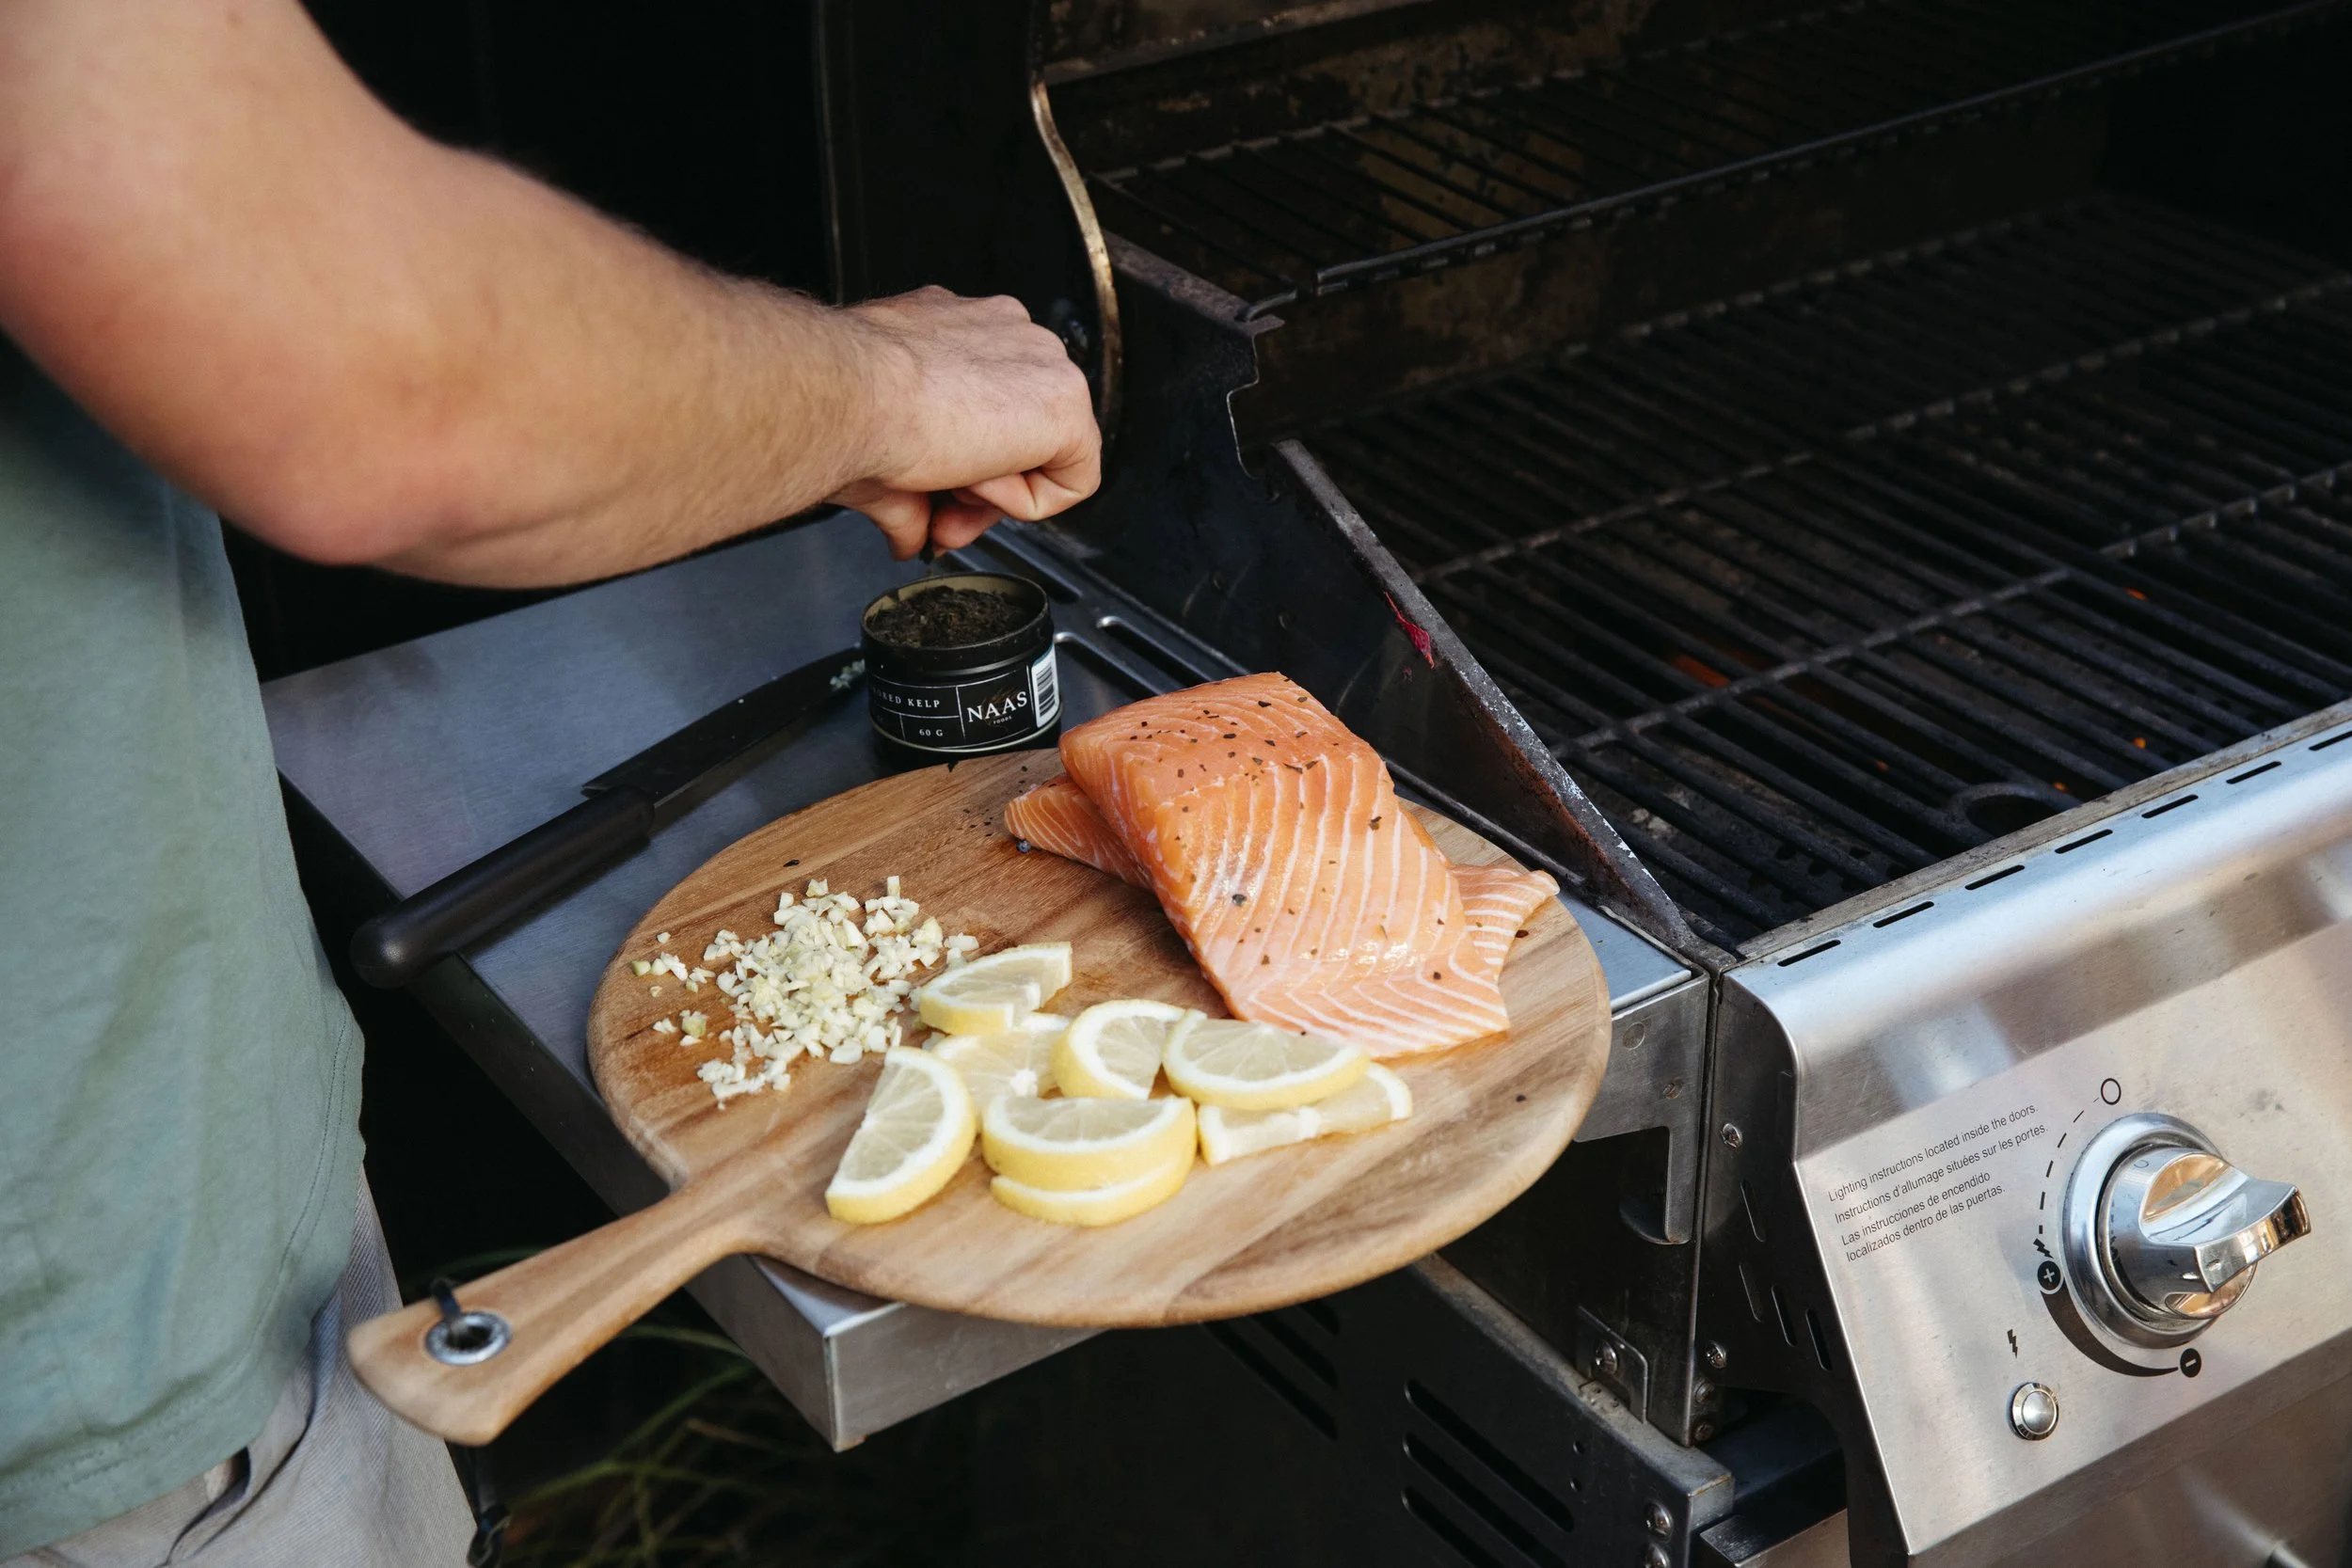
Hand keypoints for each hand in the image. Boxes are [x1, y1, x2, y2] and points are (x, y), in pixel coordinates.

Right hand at [830, 287, 1099, 558]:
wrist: (844, 393)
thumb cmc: (843, 404)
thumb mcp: (881, 445)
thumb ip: (909, 491)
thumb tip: (908, 534)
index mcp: (957, 328)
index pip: (989, 411)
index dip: (965, 471)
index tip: (932, 497)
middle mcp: (1004, 333)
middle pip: (1021, 435)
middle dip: (983, 491)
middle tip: (942, 520)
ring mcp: (1040, 360)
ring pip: (1045, 454)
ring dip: (994, 490)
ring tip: (947, 482)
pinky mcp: (1066, 402)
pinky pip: (1072, 480)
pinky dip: (1025, 502)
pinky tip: (975, 479)